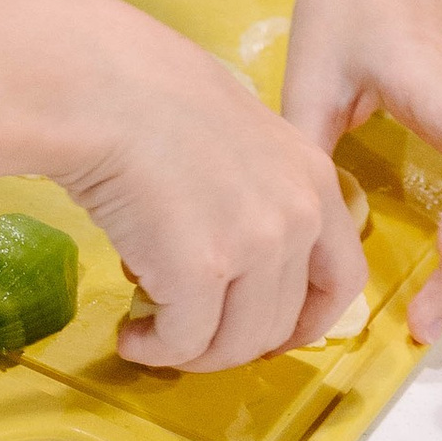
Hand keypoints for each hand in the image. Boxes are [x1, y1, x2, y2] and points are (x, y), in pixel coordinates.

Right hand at [43, 0, 365, 369]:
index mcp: (312, 177)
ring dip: (191, 352)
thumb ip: (255, 192)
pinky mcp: (200, 270)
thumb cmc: (147, 96)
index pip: (342, 277)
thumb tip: (233, 257)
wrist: (99, 87)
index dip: (308, 321)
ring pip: (235, 343)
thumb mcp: (236, 135)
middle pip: (283, 323)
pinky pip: (184, 342)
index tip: (271, 337)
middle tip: (188, 336)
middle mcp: (297, 214)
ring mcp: (254, 245)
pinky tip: (130, 335)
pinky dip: (155, 350)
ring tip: (150, 335)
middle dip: (233, 343)